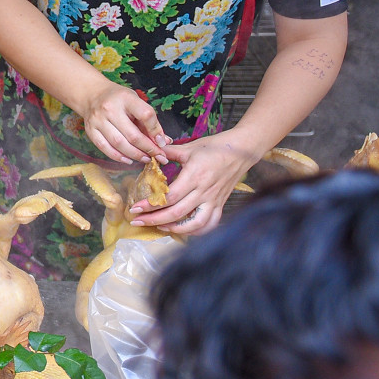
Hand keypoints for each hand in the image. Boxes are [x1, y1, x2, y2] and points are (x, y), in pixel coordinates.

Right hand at [76, 80, 169, 164]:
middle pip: (132, 135)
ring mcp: (98, 120)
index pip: (145, 115)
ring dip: (135, 155)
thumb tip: (164, 141)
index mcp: (126, 98)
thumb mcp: (136, 102)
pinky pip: (105, 148)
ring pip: (119, 144)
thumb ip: (149, 121)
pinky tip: (129, 160)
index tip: (162, 142)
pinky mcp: (90, 131)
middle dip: (147, 148)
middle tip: (157, 156)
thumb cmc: (119, 100)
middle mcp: (109, 109)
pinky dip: (118, 157)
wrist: (92, 95)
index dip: (156, 131)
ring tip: (145, 158)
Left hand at [132, 132, 258, 234]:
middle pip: (177, 213)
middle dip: (154, 220)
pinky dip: (196, 231)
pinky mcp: (220, 204)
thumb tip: (151, 153)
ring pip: (194, 224)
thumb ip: (169, 152)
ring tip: (159, 227)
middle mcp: (204, 191)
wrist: (243, 150)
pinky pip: (210, 224)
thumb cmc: (215, 147)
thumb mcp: (190, 147)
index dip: (151, 205)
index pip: (169, 197)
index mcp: (194, 176)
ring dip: (175, 229)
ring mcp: (214, 200)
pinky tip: (183, 230)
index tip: (135, 209)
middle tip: (137, 221)